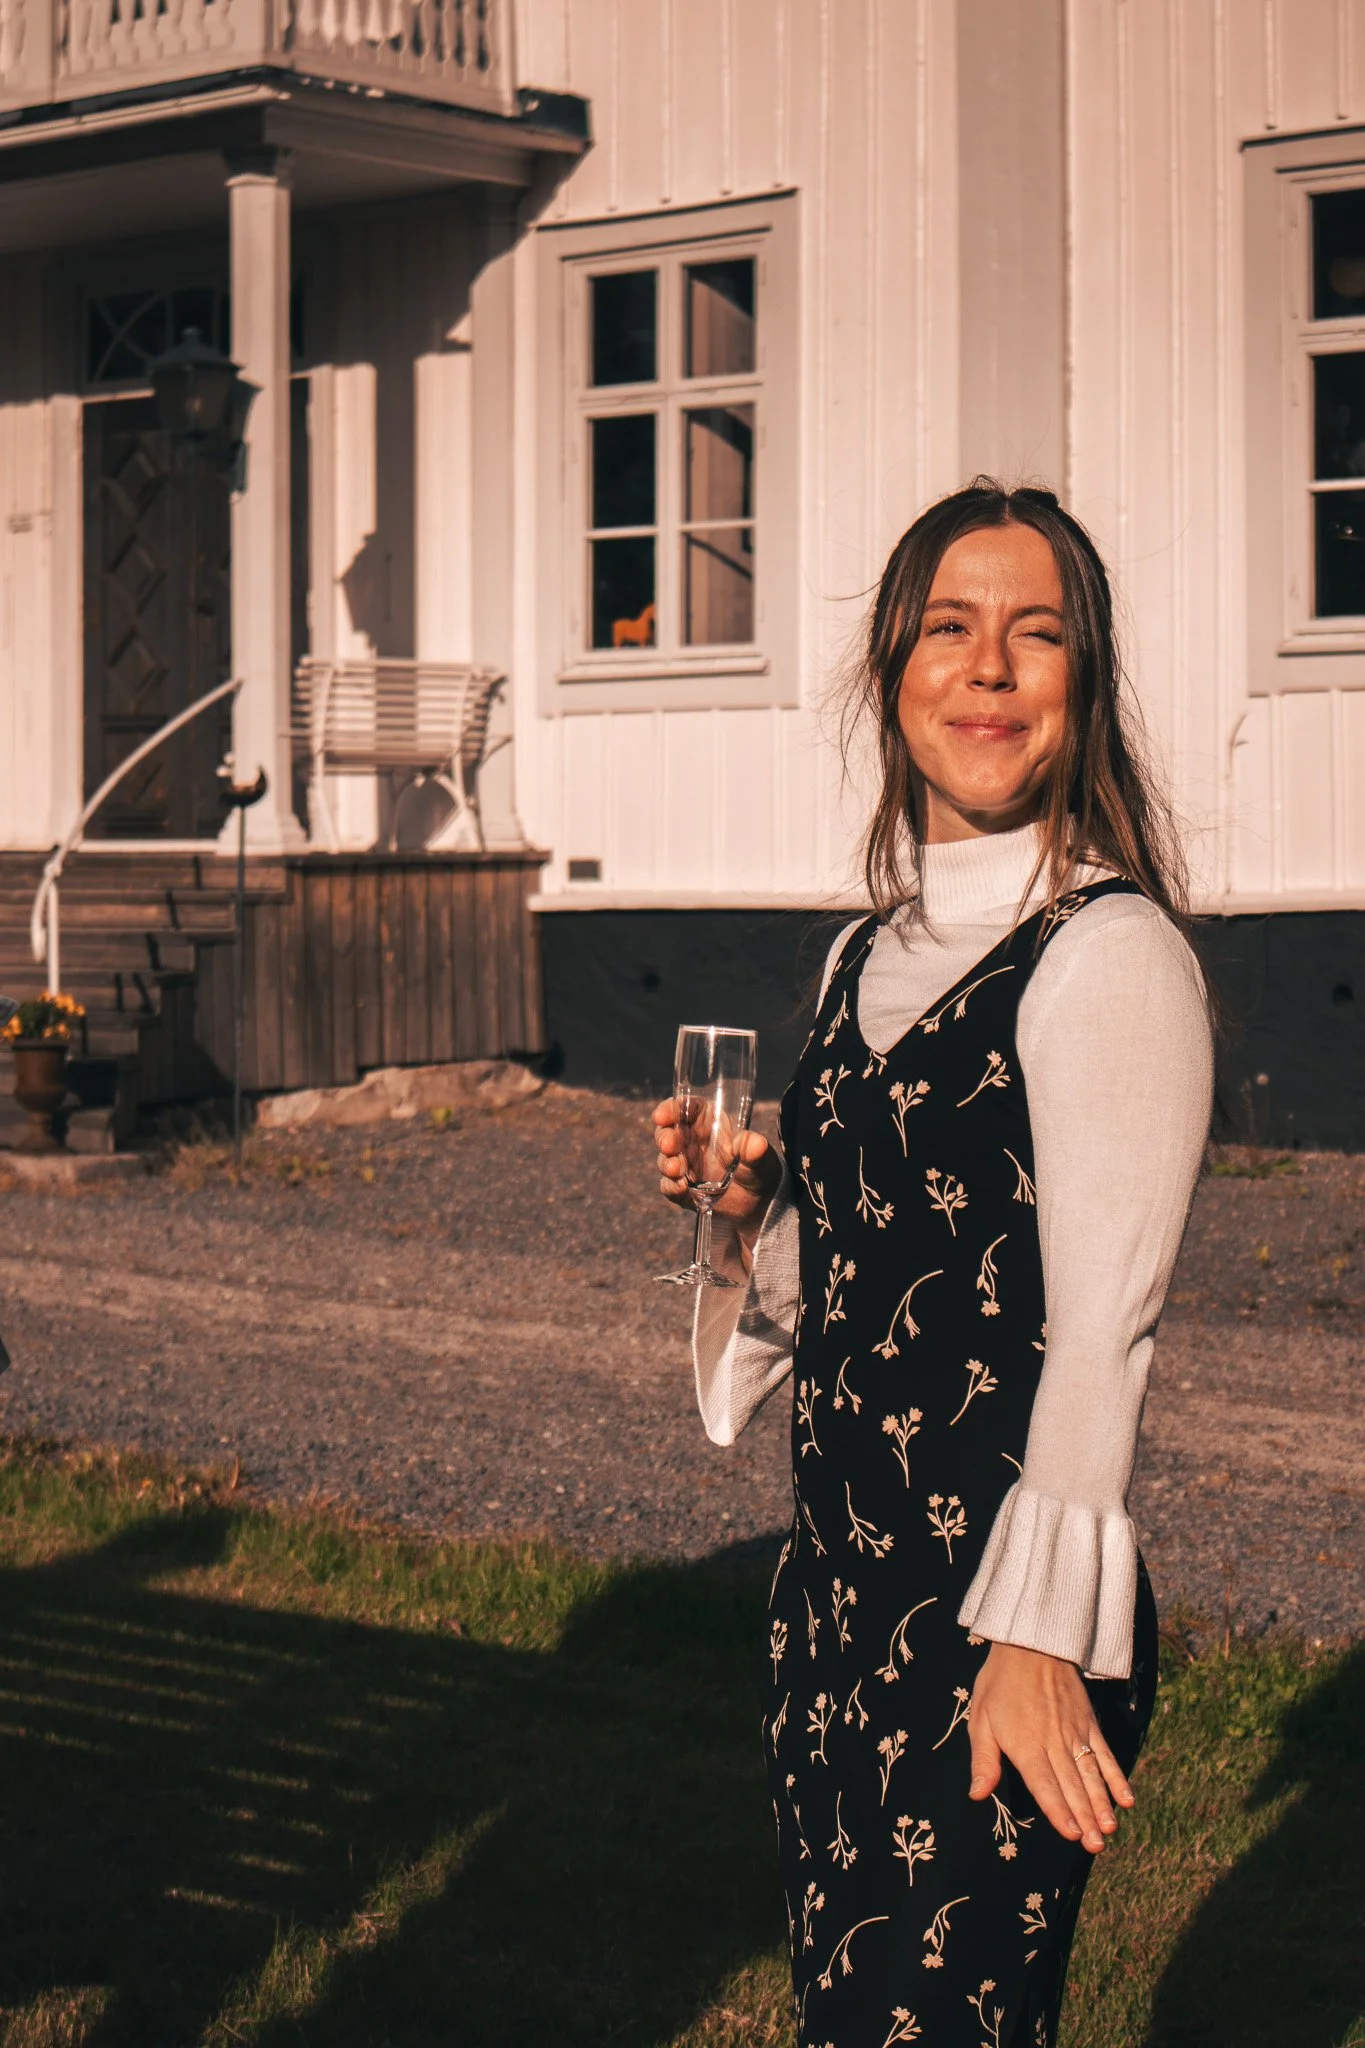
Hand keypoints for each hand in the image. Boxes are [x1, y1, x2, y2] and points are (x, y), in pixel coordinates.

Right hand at [652, 1097, 782, 1263]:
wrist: (759, 1201)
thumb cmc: (758, 1167)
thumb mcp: (761, 1156)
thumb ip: (755, 1149)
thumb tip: (756, 1144)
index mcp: (707, 1121)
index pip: (685, 1108)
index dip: (670, 1108)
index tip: (662, 1116)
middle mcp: (691, 1140)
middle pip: (668, 1131)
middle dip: (664, 1137)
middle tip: (669, 1145)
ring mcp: (684, 1165)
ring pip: (665, 1159)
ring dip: (666, 1163)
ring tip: (676, 1168)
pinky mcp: (682, 1188)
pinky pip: (669, 1186)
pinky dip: (671, 1186)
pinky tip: (681, 1187)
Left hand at [966, 1641, 1133, 1853]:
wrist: (1030, 1642)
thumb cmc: (999, 1683)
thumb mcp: (980, 1719)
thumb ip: (983, 1760)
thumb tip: (977, 1794)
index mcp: (1025, 1744)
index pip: (1044, 1784)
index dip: (1058, 1810)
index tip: (1072, 1834)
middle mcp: (1054, 1742)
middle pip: (1071, 1785)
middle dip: (1084, 1818)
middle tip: (1096, 1846)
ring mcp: (1076, 1732)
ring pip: (1091, 1774)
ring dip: (1101, 1804)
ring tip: (1109, 1830)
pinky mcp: (1089, 1723)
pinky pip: (1105, 1754)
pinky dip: (1117, 1777)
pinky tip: (1126, 1799)